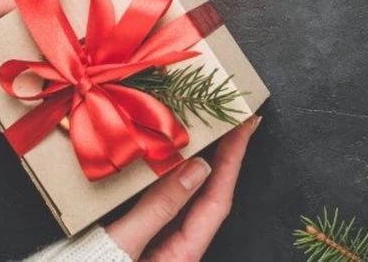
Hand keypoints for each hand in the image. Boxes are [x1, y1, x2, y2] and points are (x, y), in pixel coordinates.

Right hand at [106, 116, 259, 260]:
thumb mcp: (122, 244)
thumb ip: (159, 207)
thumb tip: (198, 168)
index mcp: (183, 257)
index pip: (218, 201)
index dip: (233, 161)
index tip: (245, 127)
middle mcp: (179, 253)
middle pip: (210, 198)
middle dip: (225, 159)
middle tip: (237, 120)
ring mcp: (160, 249)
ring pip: (188, 200)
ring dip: (201, 165)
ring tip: (212, 131)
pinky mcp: (141, 244)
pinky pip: (164, 206)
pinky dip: (170, 179)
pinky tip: (169, 160)